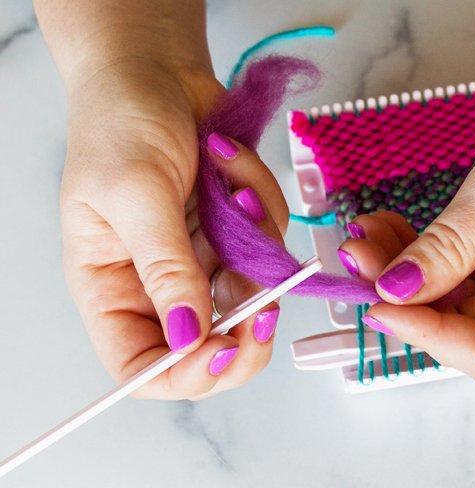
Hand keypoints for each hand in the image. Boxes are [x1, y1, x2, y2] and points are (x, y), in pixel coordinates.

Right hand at [61, 60, 288, 398]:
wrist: (157, 73)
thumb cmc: (121, 124)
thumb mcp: (134, 194)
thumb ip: (165, 267)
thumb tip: (188, 337)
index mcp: (112, 288)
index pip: (143, 366)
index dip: (187, 373)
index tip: (226, 348)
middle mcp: (159, 284)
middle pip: (210, 348)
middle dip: (246, 327)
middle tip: (268, 300)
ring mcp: (203, 260)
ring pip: (251, 294)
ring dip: (255, 245)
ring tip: (231, 188)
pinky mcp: (235, 233)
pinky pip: (269, 244)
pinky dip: (262, 207)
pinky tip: (231, 167)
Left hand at [342, 66, 474, 384]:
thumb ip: (454, 242)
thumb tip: (398, 290)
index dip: (432, 338)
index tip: (380, 301)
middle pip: (462, 330)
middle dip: (406, 299)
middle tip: (359, 255)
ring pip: (446, 303)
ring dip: (401, 274)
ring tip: (368, 235)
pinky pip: (449, 273)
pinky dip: (415, 255)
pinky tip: (388, 228)